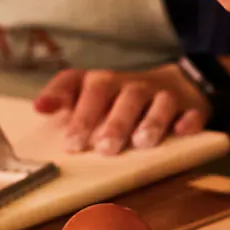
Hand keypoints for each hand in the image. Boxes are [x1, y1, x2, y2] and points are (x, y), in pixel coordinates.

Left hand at [34, 66, 210, 154]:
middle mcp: (132, 85)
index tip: (44, 111)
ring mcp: (163, 95)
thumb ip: (67, 99)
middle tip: (102, 148)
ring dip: (150, 122)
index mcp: (103, 82)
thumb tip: (39, 108)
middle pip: (121, 96)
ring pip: (158, 103)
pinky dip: (187, 122)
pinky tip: (182, 132)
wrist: (178, 86)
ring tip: (141, 143)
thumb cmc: (125, 98)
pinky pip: (191, 113)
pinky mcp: (190, 107)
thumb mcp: (93, 94)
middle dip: (111, 121)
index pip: (79, 82)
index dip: (61, 95)